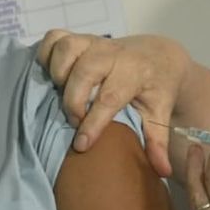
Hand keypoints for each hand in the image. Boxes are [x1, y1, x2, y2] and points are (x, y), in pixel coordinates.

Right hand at [37, 30, 190, 176]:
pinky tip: (52, 75)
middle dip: (73, 100)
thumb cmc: (157, 88)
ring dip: (58, 73)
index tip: (81, 145)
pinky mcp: (80, 37)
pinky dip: (47, 54)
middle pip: (84, 72)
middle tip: (75, 120)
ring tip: (62, 94)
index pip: (110, 97)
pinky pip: (54, 37)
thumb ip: (158, 141)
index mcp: (135, 73)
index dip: (93, 122)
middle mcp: (113, 53)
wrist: (159, 55)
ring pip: (66, 48)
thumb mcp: (160, 112)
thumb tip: (162, 171)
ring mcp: (95, 42)